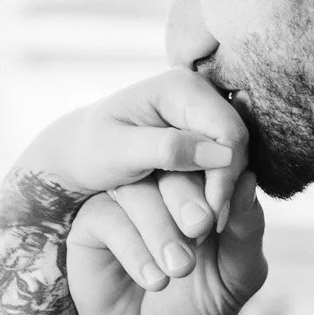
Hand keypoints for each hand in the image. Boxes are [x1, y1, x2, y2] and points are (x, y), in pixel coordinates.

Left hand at [15, 69, 248, 223]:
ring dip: (220, 193)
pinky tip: (203, 215)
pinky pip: (221, 164)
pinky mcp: (201, 135)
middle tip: (209, 227)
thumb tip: (220, 154)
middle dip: (224, 187)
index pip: (227, 130)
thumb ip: (166, 149)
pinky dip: (214, 190)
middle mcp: (198, 93)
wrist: (77, 153)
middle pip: (236, 144)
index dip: (226, 173)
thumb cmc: (89, 149)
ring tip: (204, 227)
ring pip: (231, 158)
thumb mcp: (119, 152)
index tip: (211, 213)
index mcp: (180, 86)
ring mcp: (201, 114)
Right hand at [67, 170, 267, 314]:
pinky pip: (109, 218)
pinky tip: (153, 280)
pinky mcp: (93, 222)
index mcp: (203, 188)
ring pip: (138, 190)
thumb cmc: (198, 305)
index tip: (225, 217)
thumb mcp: (236, 276)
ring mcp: (125, 200)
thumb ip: (246, 232)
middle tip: (199, 231)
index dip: (221, 178)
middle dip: (189, 199)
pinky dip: (134, 250)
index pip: (213, 161)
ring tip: (179, 269)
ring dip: (161, 230)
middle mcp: (163, 185)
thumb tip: (248, 181)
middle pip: (172, 166)